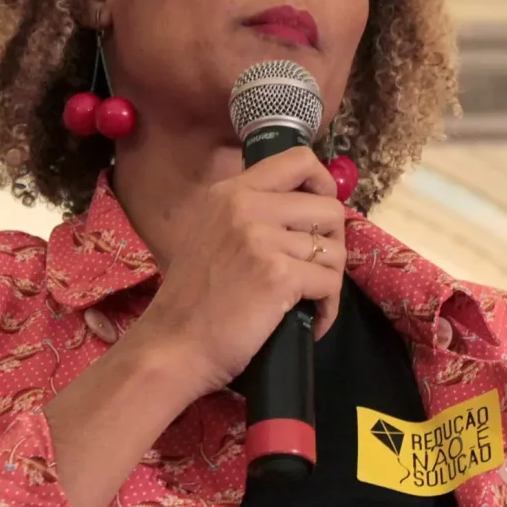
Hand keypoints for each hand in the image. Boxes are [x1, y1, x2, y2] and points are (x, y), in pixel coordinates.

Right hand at [129, 147, 345, 400]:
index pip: (299, 160)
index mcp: (231, 192)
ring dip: (329, 281)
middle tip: (315, 270)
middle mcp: (246, 206)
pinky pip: (330, 283)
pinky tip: (310, 321)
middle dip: (332, 244)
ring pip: (334, 250)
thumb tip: (305, 210)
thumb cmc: (191, 300)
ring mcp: (262, 239)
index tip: (319, 216)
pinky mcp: (278, 275)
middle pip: (329, 209)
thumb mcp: (211, 234)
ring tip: (309, 301)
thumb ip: (249, 215)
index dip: (323, 185)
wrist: (172, 346)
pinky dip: (327, 308)